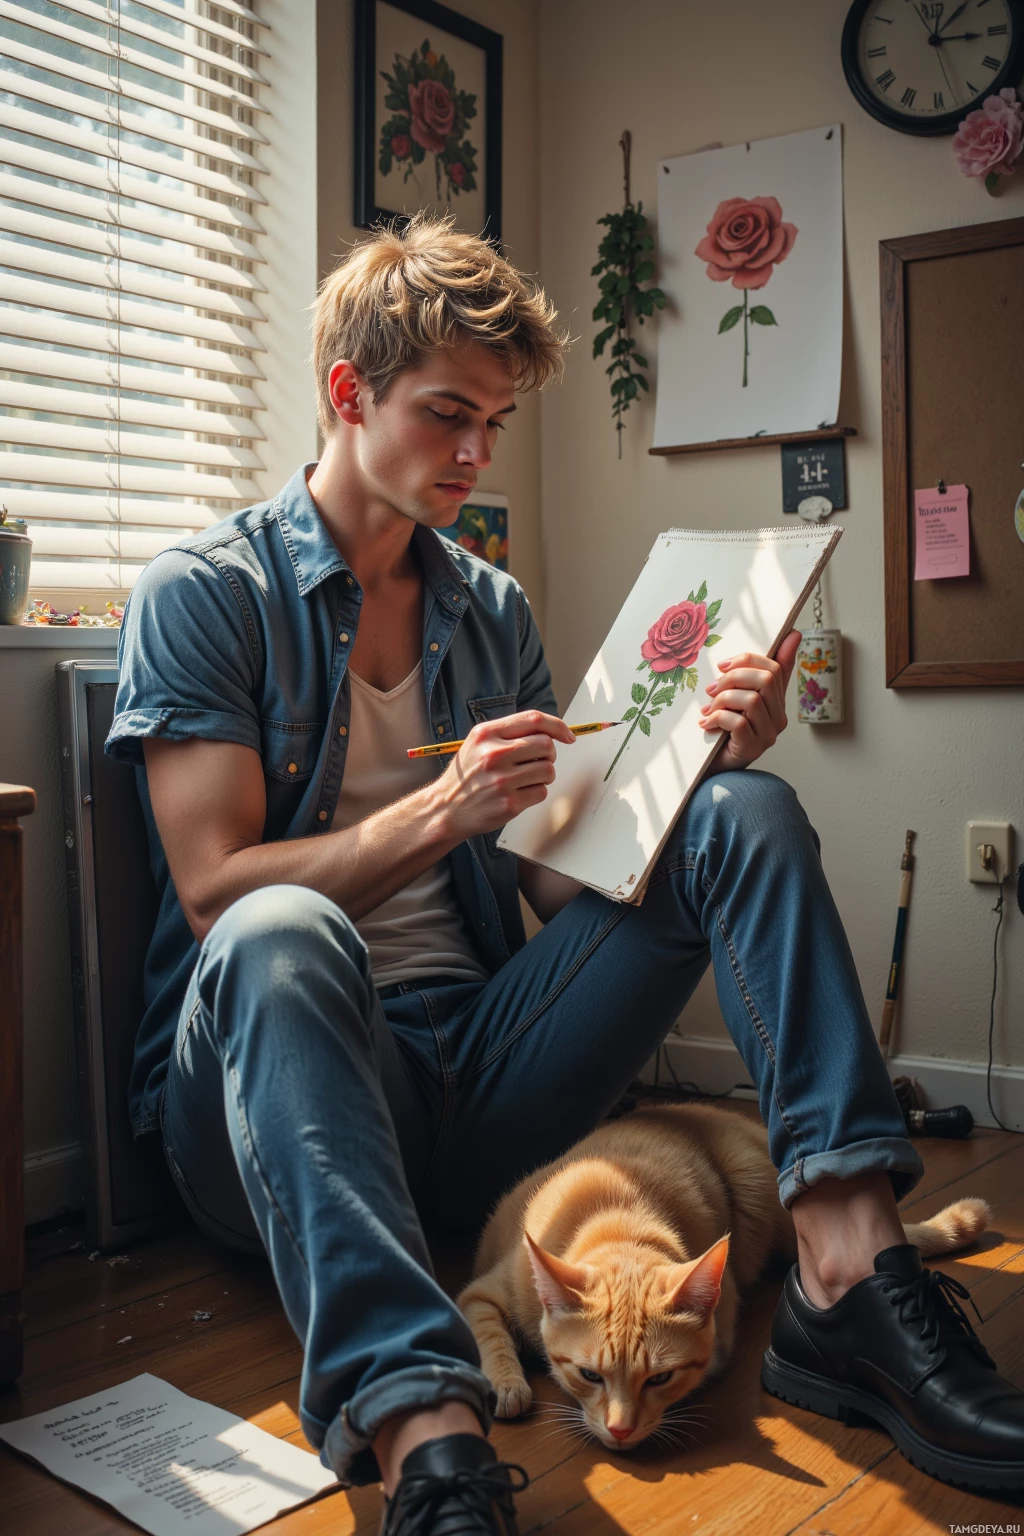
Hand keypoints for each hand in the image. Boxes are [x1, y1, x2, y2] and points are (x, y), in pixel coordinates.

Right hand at [432, 709, 574, 841]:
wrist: (447, 808)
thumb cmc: (468, 775)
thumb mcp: (478, 743)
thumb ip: (509, 733)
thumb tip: (551, 731)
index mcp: (486, 734)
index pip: (534, 719)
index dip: (557, 726)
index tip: (568, 736)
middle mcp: (494, 754)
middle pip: (546, 745)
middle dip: (549, 755)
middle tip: (537, 762)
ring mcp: (502, 780)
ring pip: (548, 770)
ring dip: (543, 775)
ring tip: (525, 780)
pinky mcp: (509, 804)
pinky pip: (541, 792)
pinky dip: (536, 793)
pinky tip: (518, 794)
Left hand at [698, 630, 801, 771]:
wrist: (712, 768)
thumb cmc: (724, 729)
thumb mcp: (738, 697)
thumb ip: (753, 672)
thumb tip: (792, 634)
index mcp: (777, 702)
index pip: (775, 668)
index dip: (749, 659)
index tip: (724, 665)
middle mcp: (778, 718)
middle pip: (766, 680)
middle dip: (734, 677)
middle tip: (711, 688)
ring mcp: (768, 735)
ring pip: (751, 700)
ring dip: (722, 700)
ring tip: (708, 709)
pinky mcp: (753, 748)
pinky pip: (738, 722)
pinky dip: (718, 718)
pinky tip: (707, 723)